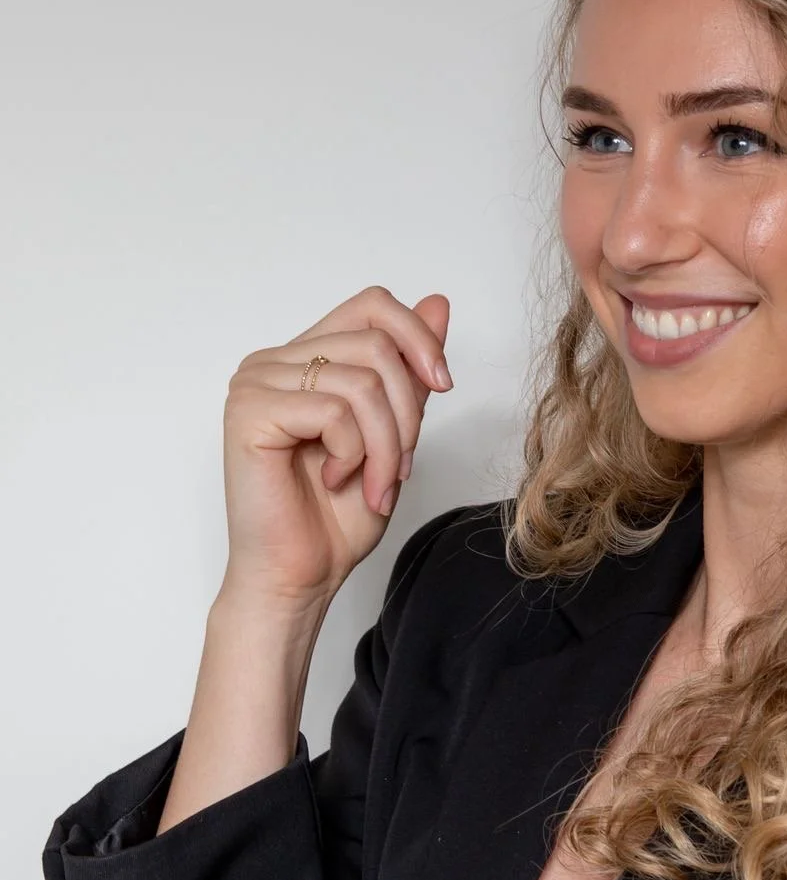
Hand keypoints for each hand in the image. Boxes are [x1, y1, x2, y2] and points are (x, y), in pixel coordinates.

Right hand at [218, 284, 451, 609]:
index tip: (443, 384)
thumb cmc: (335, 517)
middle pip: (376, 342)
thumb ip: (407, 372)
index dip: (418, 337)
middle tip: (399, 467)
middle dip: (407, 413)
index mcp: (304, 357)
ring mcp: (256, 382)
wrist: (299, 577)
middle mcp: (274, 361)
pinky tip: (336, 480)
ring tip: (373, 484)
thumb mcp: (393, 433)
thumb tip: (437, 302)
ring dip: (386, 444)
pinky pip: (334, 409)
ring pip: (361, 380)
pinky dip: (354, 454)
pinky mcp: (249, 410)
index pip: (372, 306)